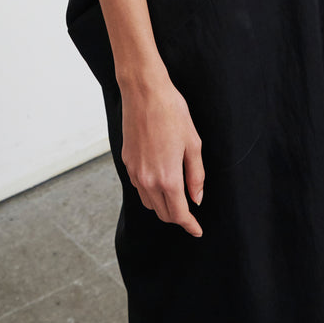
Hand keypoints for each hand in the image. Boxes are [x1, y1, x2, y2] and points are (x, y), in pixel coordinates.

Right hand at [119, 74, 204, 236]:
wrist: (144, 92)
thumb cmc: (171, 112)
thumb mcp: (193, 143)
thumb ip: (196, 175)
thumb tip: (197, 198)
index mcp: (168, 177)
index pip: (179, 214)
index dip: (190, 225)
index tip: (197, 230)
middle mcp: (148, 179)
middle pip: (162, 213)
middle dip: (177, 217)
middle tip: (190, 213)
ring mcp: (134, 171)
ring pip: (149, 202)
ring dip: (162, 206)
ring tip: (176, 197)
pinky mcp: (126, 161)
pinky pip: (139, 187)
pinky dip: (150, 191)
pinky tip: (160, 180)